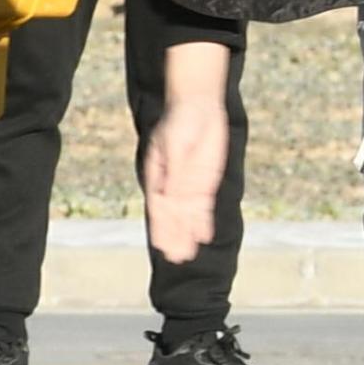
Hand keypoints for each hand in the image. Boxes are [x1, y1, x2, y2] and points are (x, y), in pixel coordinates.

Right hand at [141, 46, 233, 264]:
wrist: (198, 106)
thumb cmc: (180, 121)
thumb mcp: (174, 146)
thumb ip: (175, 172)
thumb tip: (170, 195)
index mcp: (158, 176)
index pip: (159, 208)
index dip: (161, 228)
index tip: (162, 246)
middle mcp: (172, 185)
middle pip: (172, 217)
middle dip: (174, 237)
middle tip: (176, 258)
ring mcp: (189, 185)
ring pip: (187, 216)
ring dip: (187, 235)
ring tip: (187, 255)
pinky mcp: (204, 182)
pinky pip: (203, 206)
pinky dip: (203, 222)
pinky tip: (204, 236)